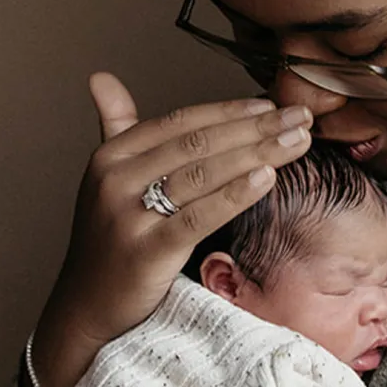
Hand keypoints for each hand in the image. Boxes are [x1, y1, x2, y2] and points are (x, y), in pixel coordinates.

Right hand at [25, 73, 311, 386]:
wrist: (86, 308)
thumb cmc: (110, 239)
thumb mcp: (108, 178)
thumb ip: (115, 126)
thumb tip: (102, 78)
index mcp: (112, 155)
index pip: (182, 121)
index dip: (231, 111)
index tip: (273, 105)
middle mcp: (116, 179)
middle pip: (199, 143)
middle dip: (257, 128)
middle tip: (301, 119)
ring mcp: (127, 216)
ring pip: (204, 174)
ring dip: (258, 154)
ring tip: (297, 142)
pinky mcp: (145, 252)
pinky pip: (199, 217)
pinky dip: (235, 195)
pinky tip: (267, 178)